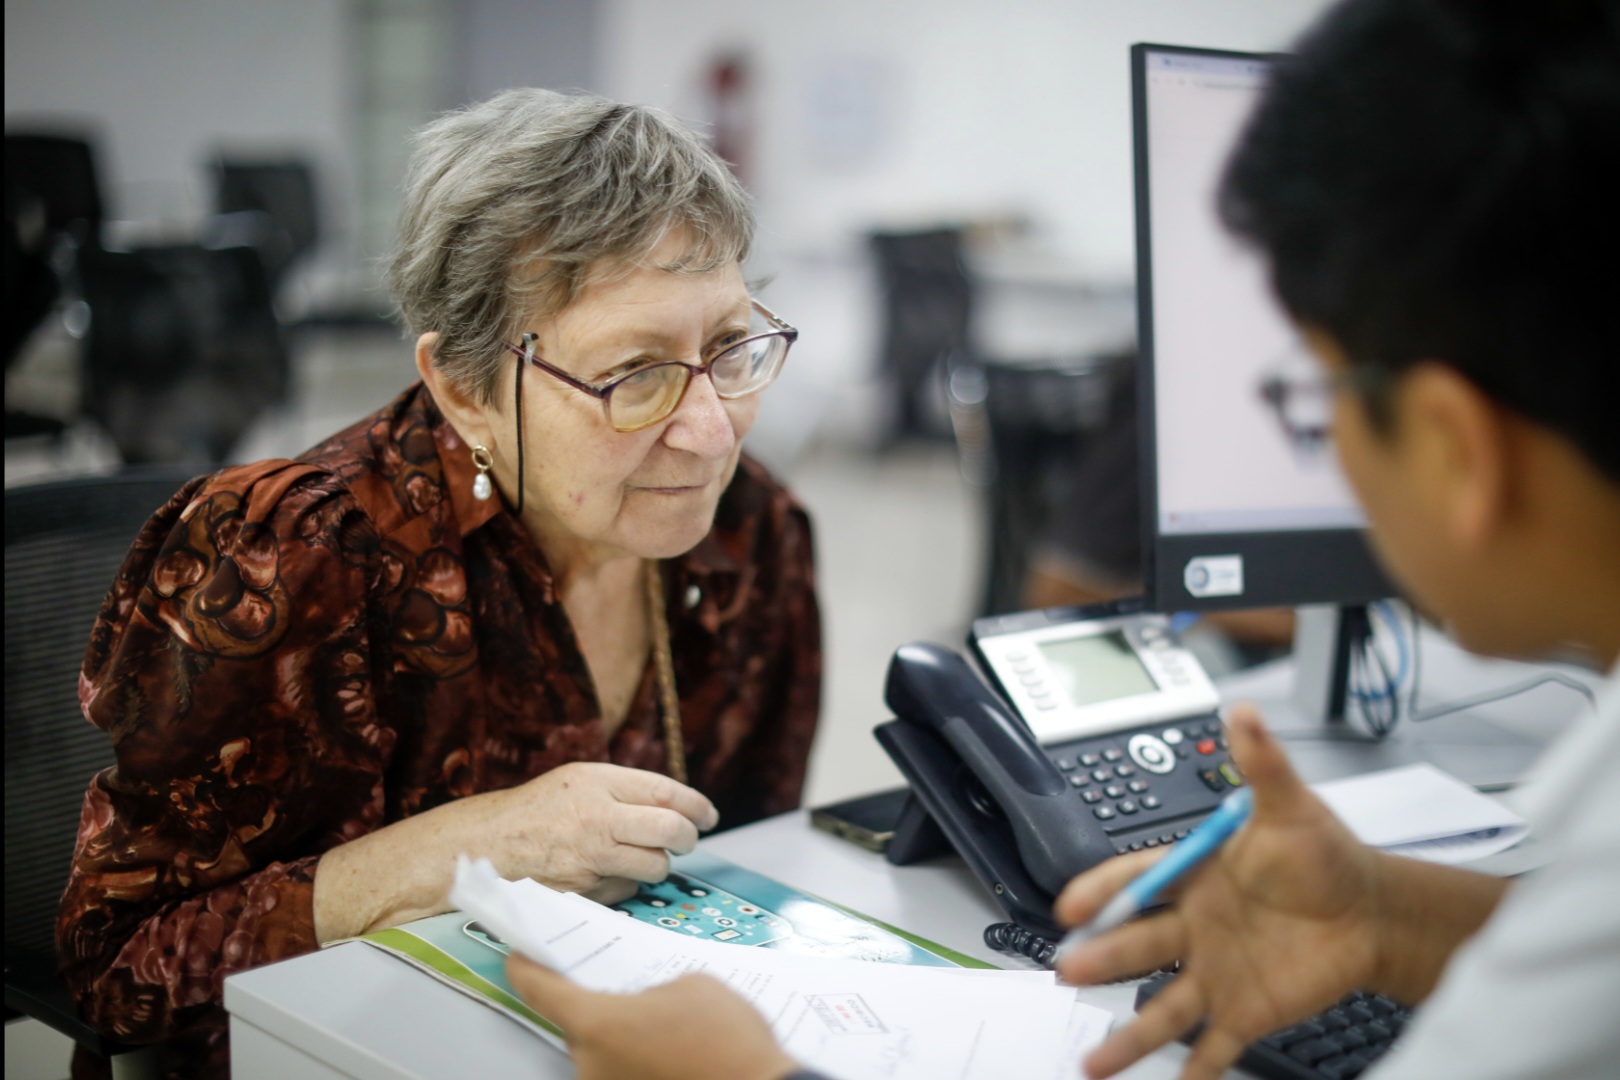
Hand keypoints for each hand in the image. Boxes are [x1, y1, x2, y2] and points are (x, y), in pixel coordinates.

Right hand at [468, 762, 719, 903]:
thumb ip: (624, 789)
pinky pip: (628, 890)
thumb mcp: (579, 781)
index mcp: (597, 782)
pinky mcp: (584, 891)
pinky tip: (607, 874)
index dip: (696, 805)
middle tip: (686, 841)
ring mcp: (591, 857)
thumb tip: (676, 807)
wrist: (486, 845)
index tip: (708, 815)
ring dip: (657, 864)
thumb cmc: (537, 810)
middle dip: (688, 838)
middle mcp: (597, 817)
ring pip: (655, 866)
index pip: (665, 792)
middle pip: (670, 831)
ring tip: (642, 857)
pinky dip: (627, 884)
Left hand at [506, 955, 797, 1079]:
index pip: (539, 989)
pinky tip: (673, 1047)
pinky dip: (640, 1058)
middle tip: (623, 984)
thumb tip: (651, 1002)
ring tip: (664, 1020)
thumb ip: (653, 987)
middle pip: (576, 1023)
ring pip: (603, 1051)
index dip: (524, 966)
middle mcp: (590, 1063)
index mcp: (595, 1022)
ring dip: (623, 1034)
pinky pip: (624, 1070)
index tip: (517, 953)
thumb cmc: (723, 1038)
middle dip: (596, 1002)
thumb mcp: (691, 984)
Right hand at [1054, 705, 1381, 1079]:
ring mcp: (1215, 973)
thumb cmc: (1325, 856)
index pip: (1137, 881)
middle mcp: (1193, 928)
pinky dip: (1194, 1072)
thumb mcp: (1291, 805)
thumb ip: (1262, 764)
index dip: (1103, 892)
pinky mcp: (1245, 1011)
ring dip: (1127, 1034)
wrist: (1371, 913)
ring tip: (1093, 1061)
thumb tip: (1245, 714)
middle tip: (1068, 969)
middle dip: (1102, 958)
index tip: (1071, 905)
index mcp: (1193, 876)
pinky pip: (1214, 1047)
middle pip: (1138, 944)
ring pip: (1161, 1007)